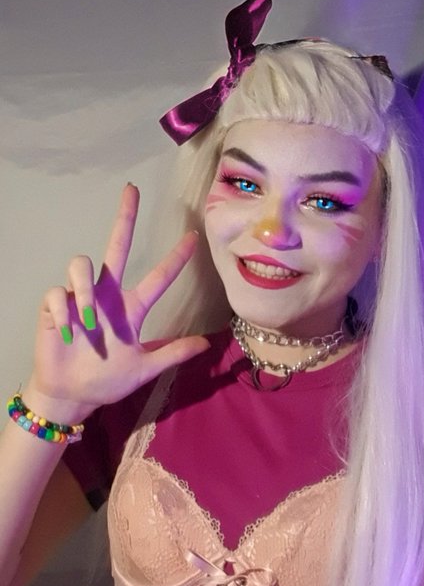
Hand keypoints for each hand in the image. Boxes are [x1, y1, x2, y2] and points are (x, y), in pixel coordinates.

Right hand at [26, 184, 208, 422]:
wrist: (72, 395)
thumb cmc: (107, 380)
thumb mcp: (145, 369)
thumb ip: (172, 353)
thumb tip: (207, 344)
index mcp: (131, 308)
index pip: (158, 278)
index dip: (175, 258)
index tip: (193, 236)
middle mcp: (107, 296)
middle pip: (116, 247)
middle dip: (124, 218)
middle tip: (132, 190)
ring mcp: (79, 298)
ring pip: (81, 264)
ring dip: (83, 291)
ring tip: (86, 323)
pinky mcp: (54, 307)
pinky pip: (55, 294)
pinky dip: (63, 311)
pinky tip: (67, 332)